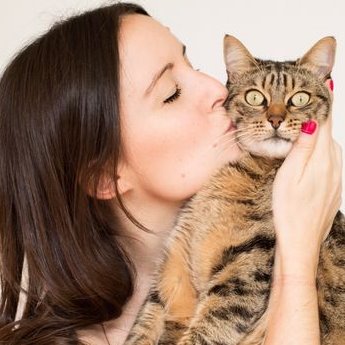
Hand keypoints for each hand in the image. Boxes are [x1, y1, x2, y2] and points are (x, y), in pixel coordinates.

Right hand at [272, 80, 341, 276]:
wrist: (301, 242)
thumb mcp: (290, 175)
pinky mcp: (331, 185)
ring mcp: (335, 176)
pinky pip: (326, 159)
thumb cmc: (290, 211)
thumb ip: (302, 147)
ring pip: (326, 145)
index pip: (324, 121)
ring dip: (317, 130)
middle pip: (326, 130)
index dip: (321, 100)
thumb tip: (310, 119)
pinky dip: (318, 148)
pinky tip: (308, 151)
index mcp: (323, 158)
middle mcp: (333, 164)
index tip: (322, 80)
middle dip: (318, 111)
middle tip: (311, 91)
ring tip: (306, 117)